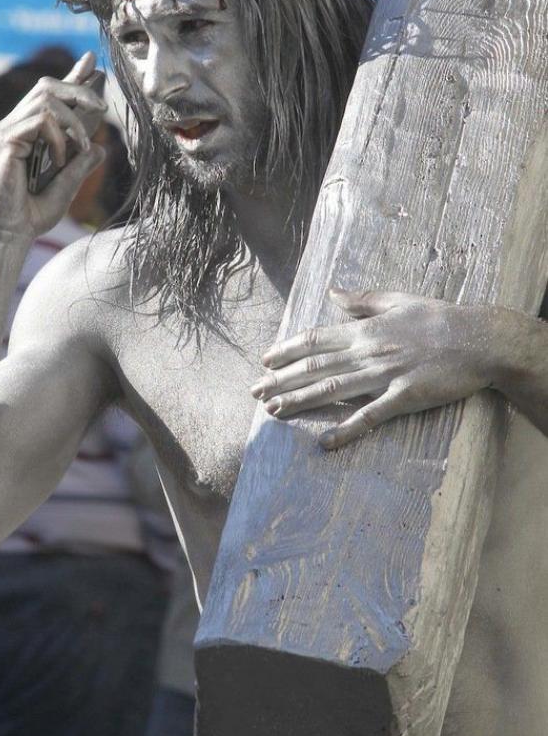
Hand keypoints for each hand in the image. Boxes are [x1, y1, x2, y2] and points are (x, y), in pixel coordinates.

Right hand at [0, 51, 107, 241]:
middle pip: (48, 86)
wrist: (11, 233)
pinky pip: (40, 120)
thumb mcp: (66, 187)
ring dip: (73, 119)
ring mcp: (8, 131)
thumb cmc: (32, 215)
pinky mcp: (5, 140)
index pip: (51, 96)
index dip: (73, 77)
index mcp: (28, 133)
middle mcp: (15, 126)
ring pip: (46, 97)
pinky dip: (58, 136)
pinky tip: (59, 159)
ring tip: (81, 145)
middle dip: (80, 90)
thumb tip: (100, 148)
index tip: (92, 63)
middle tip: (103, 108)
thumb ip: (80, 164)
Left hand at [251, 288, 507, 448]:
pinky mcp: (406, 397)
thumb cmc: (440, 318)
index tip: (265, 361)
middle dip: (282, 380)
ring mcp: (386, 374)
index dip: (287, 350)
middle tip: (255, 392)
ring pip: (334, 390)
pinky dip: (347, 429)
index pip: (316, 339)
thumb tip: (332, 293)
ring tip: (274, 412)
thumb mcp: (398, 299)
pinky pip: (371, 416)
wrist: (480, 339)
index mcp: (365, 329)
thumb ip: (362, 301)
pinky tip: (326, 442)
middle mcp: (369, 351)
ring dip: (301, 401)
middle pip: (316, 366)